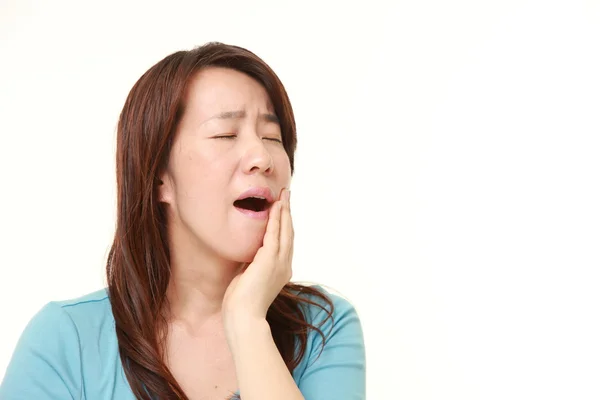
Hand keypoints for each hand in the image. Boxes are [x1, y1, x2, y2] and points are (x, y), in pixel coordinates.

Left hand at [222, 188, 292, 330]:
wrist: (243, 317)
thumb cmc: (242, 303)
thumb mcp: (248, 277)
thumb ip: (252, 263)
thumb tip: (248, 252)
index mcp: (281, 270)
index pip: (285, 242)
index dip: (285, 224)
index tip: (283, 209)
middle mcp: (285, 265)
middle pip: (289, 232)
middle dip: (288, 212)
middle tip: (287, 195)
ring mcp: (279, 263)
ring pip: (284, 230)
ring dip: (284, 211)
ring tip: (284, 196)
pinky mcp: (269, 260)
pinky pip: (274, 234)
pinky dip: (276, 219)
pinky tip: (275, 207)